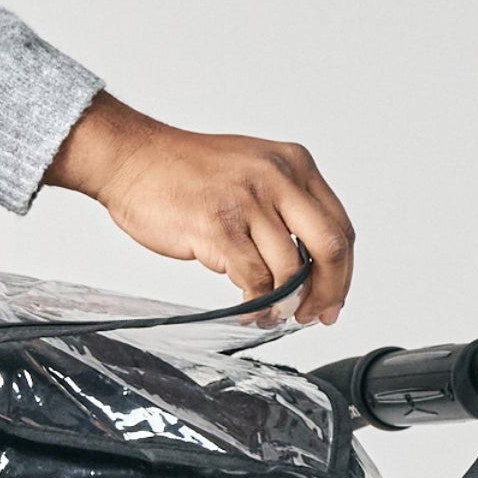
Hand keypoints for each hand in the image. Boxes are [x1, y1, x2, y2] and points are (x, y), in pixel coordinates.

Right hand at [44, 91, 354, 326]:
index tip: (331, 299)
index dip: (342, 271)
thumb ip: (279, 207)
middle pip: (329, 246)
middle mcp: (279, 179)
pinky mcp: (218, 228)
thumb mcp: (250, 173)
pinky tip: (247, 312)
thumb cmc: (183, 172)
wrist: (135, 161)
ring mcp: (249, 203)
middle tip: (313, 316)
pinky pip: (253, 279)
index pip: (339, 225)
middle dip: (327, 292)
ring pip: (291, 269)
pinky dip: (255, 305)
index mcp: (294, 165)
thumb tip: (297, 261)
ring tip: (270, 317)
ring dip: (284, 305)